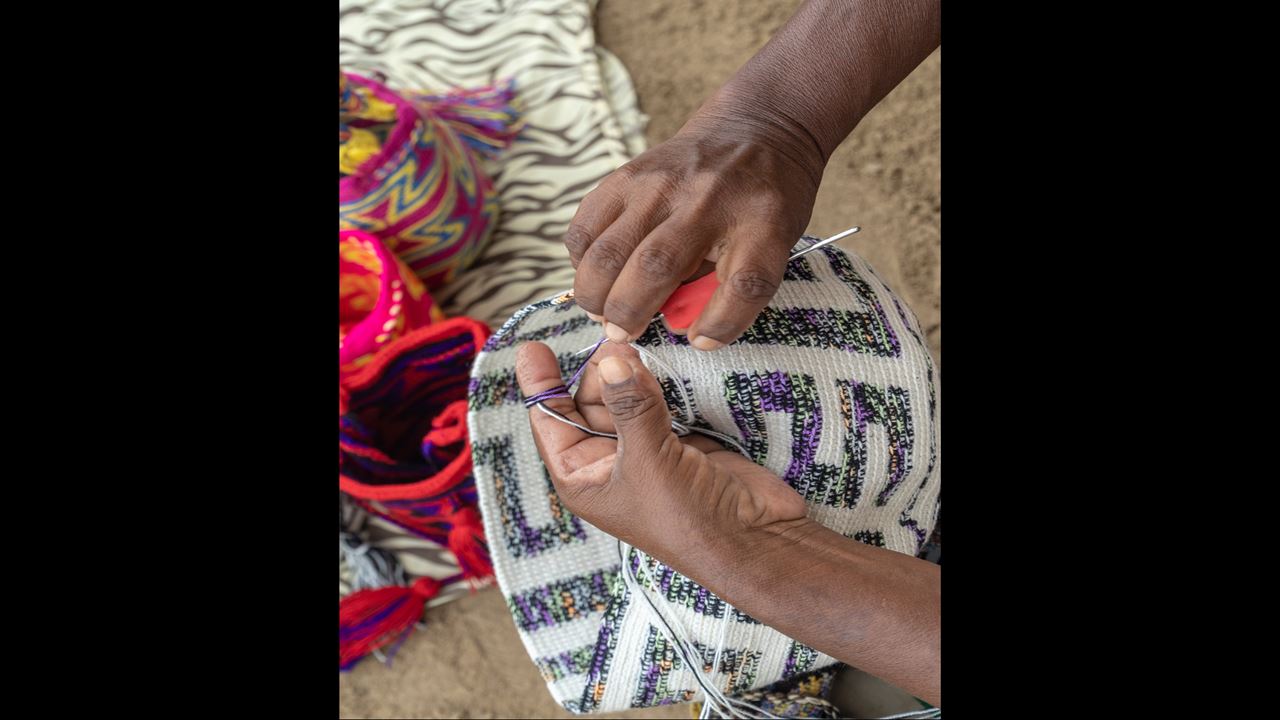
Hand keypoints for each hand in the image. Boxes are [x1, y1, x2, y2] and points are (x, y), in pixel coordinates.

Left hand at [514, 340, 808, 575]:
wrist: (753, 538)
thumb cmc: (686, 519)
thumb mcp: (648, 460)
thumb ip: (629, 405)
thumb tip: (609, 358)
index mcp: (583, 478)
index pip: (551, 424)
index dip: (541, 386)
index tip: (532, 348)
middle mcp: (608, 463)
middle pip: (587, 403)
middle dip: (594, 371)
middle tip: (610, 336)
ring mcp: (645, 450)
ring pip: (624, 399)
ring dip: (625, 372)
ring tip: (630, 340)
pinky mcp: (680, 440)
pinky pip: (658, 400)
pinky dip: (656, 380)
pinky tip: (656, 358)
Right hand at [563, 114, 824, 350]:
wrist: (754, 129)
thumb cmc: (762, 204)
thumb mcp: (774, 243)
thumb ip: (734, 286)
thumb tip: (681, 327)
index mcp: (762, 223)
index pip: (746, 284)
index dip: (720, 323)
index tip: (699, 340)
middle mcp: (709, 199)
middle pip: (656, 267)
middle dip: (628, 313)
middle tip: (621, 333)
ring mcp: (662, 183)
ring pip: (609, 250)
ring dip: (595, 293)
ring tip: (600, 311)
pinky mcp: (627, 174)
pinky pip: (586, 225)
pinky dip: (581, 259)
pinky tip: (595, 272)